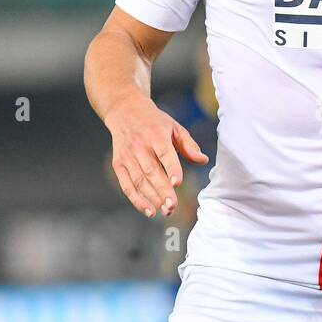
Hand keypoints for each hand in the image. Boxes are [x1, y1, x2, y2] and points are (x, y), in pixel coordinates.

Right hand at [104, 93, 207, 217]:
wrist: (125, 110)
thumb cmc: (154, 122)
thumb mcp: (174, 127)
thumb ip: (189, 145)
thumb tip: (203, 160)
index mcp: (156, 135)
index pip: (165, 153)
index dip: (171, 168)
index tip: (178, 183)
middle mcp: (140, 145)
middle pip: (151, 171)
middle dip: (162, 191)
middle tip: (173, 206)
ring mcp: (127, 156)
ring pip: (139, 181)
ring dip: (152, 198)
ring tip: (166, 211)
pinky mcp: (118, 164)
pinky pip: (126, 185)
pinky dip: (136, 200)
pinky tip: (149, 211)